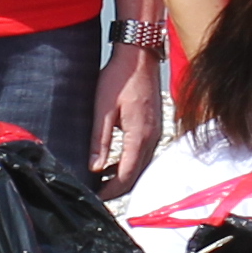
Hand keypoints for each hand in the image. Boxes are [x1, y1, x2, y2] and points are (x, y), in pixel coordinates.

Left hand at [90, 32, 165, 192]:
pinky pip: (145, 152)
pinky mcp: (155, 124)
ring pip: (142, 165)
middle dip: (118, 188)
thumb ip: (99, 140)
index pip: (127, 175)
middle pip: (137, 174)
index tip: (96, 196)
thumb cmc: (120, 77)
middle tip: (98, 193)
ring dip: (124, 176)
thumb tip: (95, 167)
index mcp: (139, 136)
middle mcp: (152, 137)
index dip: (111, 190)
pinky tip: (117, 161)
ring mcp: (156, 130)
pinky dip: (131, 162)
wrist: (139, 55)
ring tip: (104, 181)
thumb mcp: (103, 109)